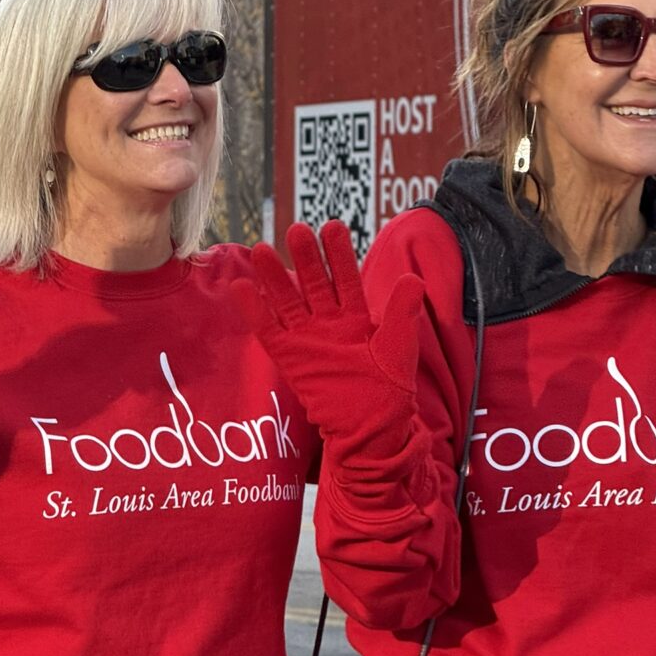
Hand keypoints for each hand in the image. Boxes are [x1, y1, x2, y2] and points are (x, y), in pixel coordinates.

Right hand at [230, 220, 424, 459]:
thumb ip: (402, 313)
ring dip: (275, 277)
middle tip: (296, 229)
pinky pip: (268, 330)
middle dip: (305, 257)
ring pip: (288, 301)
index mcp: (357, 318)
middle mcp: (329, 324)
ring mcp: (307, 340)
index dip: (339, 254)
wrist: (369, 430)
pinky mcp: (289, 358)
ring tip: (260, 248)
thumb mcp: (399, 347)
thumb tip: (414, 278)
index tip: (332, 226)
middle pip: (314, 283)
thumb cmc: (389, 392)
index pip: (346, 279)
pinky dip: (255, 310)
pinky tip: (241, 287)